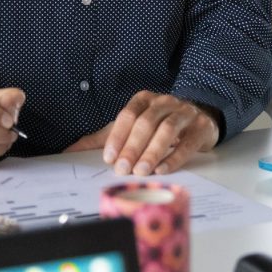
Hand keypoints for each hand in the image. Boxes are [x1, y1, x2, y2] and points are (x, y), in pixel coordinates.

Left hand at [70, 91, 217, 176]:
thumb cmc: (160, 123)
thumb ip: (104, 137)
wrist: (200, 116)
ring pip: (167, 131)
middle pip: (146, 123)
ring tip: (141, 171)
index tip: (108, 158)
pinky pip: (187, 143)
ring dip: (152, 152)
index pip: (127, 116)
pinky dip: (174, 157)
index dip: (117, 137)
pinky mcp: (199, 128)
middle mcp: (164, 102)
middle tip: (122, 168)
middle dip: (132, 147)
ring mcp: (184, 113)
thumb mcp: (132, 126)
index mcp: (144, 99)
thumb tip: (71, 150)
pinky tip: (162, 170)